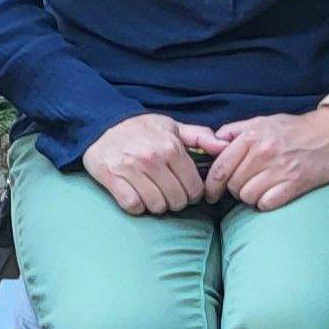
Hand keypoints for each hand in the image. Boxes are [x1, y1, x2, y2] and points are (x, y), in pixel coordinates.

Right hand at [79, 113, 222, 215]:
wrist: (102, 123)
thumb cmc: (142, 128)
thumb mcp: (173, 126)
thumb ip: (201, 136)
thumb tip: (225, 146)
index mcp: (171, 147)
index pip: (194, 187)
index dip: (193, 194)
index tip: (186, 191)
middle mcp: (153, 158)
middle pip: (177, 200)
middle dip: (176, 201)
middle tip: (169, 195)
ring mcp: (131, 169)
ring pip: (156, 205)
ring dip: (156, 205)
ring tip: (153, 195)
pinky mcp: (112, 178)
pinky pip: (133, 205)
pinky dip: (136, 206)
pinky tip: (137, 196)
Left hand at [203, 107, 328, 210]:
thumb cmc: (296, 128)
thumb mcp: (262, 121)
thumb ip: (235, 131)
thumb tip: (211, 143)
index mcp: (252, 136)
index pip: (220, 167)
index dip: (211, 185)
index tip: (211, 194)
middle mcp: (263, 152)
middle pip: (233, 185)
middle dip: (235, 189)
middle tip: (245, 185)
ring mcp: (280, 169)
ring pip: (248, 196)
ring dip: (251, 197)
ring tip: (261, 188)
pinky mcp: (296, 183)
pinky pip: (266, 204)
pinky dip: (266, 203)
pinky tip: (273, 195)